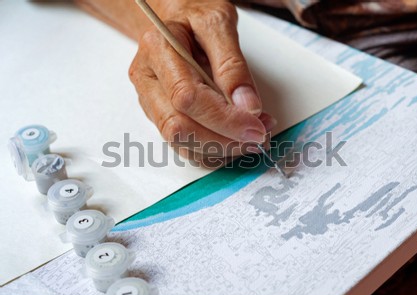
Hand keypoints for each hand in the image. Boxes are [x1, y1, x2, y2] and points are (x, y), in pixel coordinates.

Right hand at [128, 0, 276, 166]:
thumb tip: (247, 106)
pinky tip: (233, 139)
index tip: (257, 125)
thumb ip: (232, 64)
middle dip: (223, 140)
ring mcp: (150, 100)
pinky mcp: (160, 114)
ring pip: (179, 142)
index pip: (188, 98)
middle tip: (259, 136)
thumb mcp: (218, 22)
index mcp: (158, 50)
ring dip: (219, 149)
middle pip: (179, 127)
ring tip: (251, 137)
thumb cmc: (193, 14)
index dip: (224, 119)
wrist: (173, 15)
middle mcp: (148, 79)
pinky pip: (183, 144)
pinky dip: (212, 149)